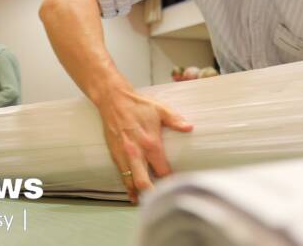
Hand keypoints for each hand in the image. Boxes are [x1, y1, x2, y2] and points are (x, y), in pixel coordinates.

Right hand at [97, 80, 192, 203]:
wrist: (113, 100)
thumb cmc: (137, 105)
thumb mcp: (160, 109)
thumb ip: (175, 120)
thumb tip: (189, 127)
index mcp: (150, 143)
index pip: (162, 170)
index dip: (170, 180)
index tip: (177, 184)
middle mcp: (136, 153)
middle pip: (143, 182)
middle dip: (152, 194)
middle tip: (161, 200)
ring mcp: (123, 155)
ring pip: (130, 182)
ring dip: (138, 193)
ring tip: (147, 201)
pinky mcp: (114, 154)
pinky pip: (121, 175)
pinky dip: (127, 185)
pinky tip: (132, 192)